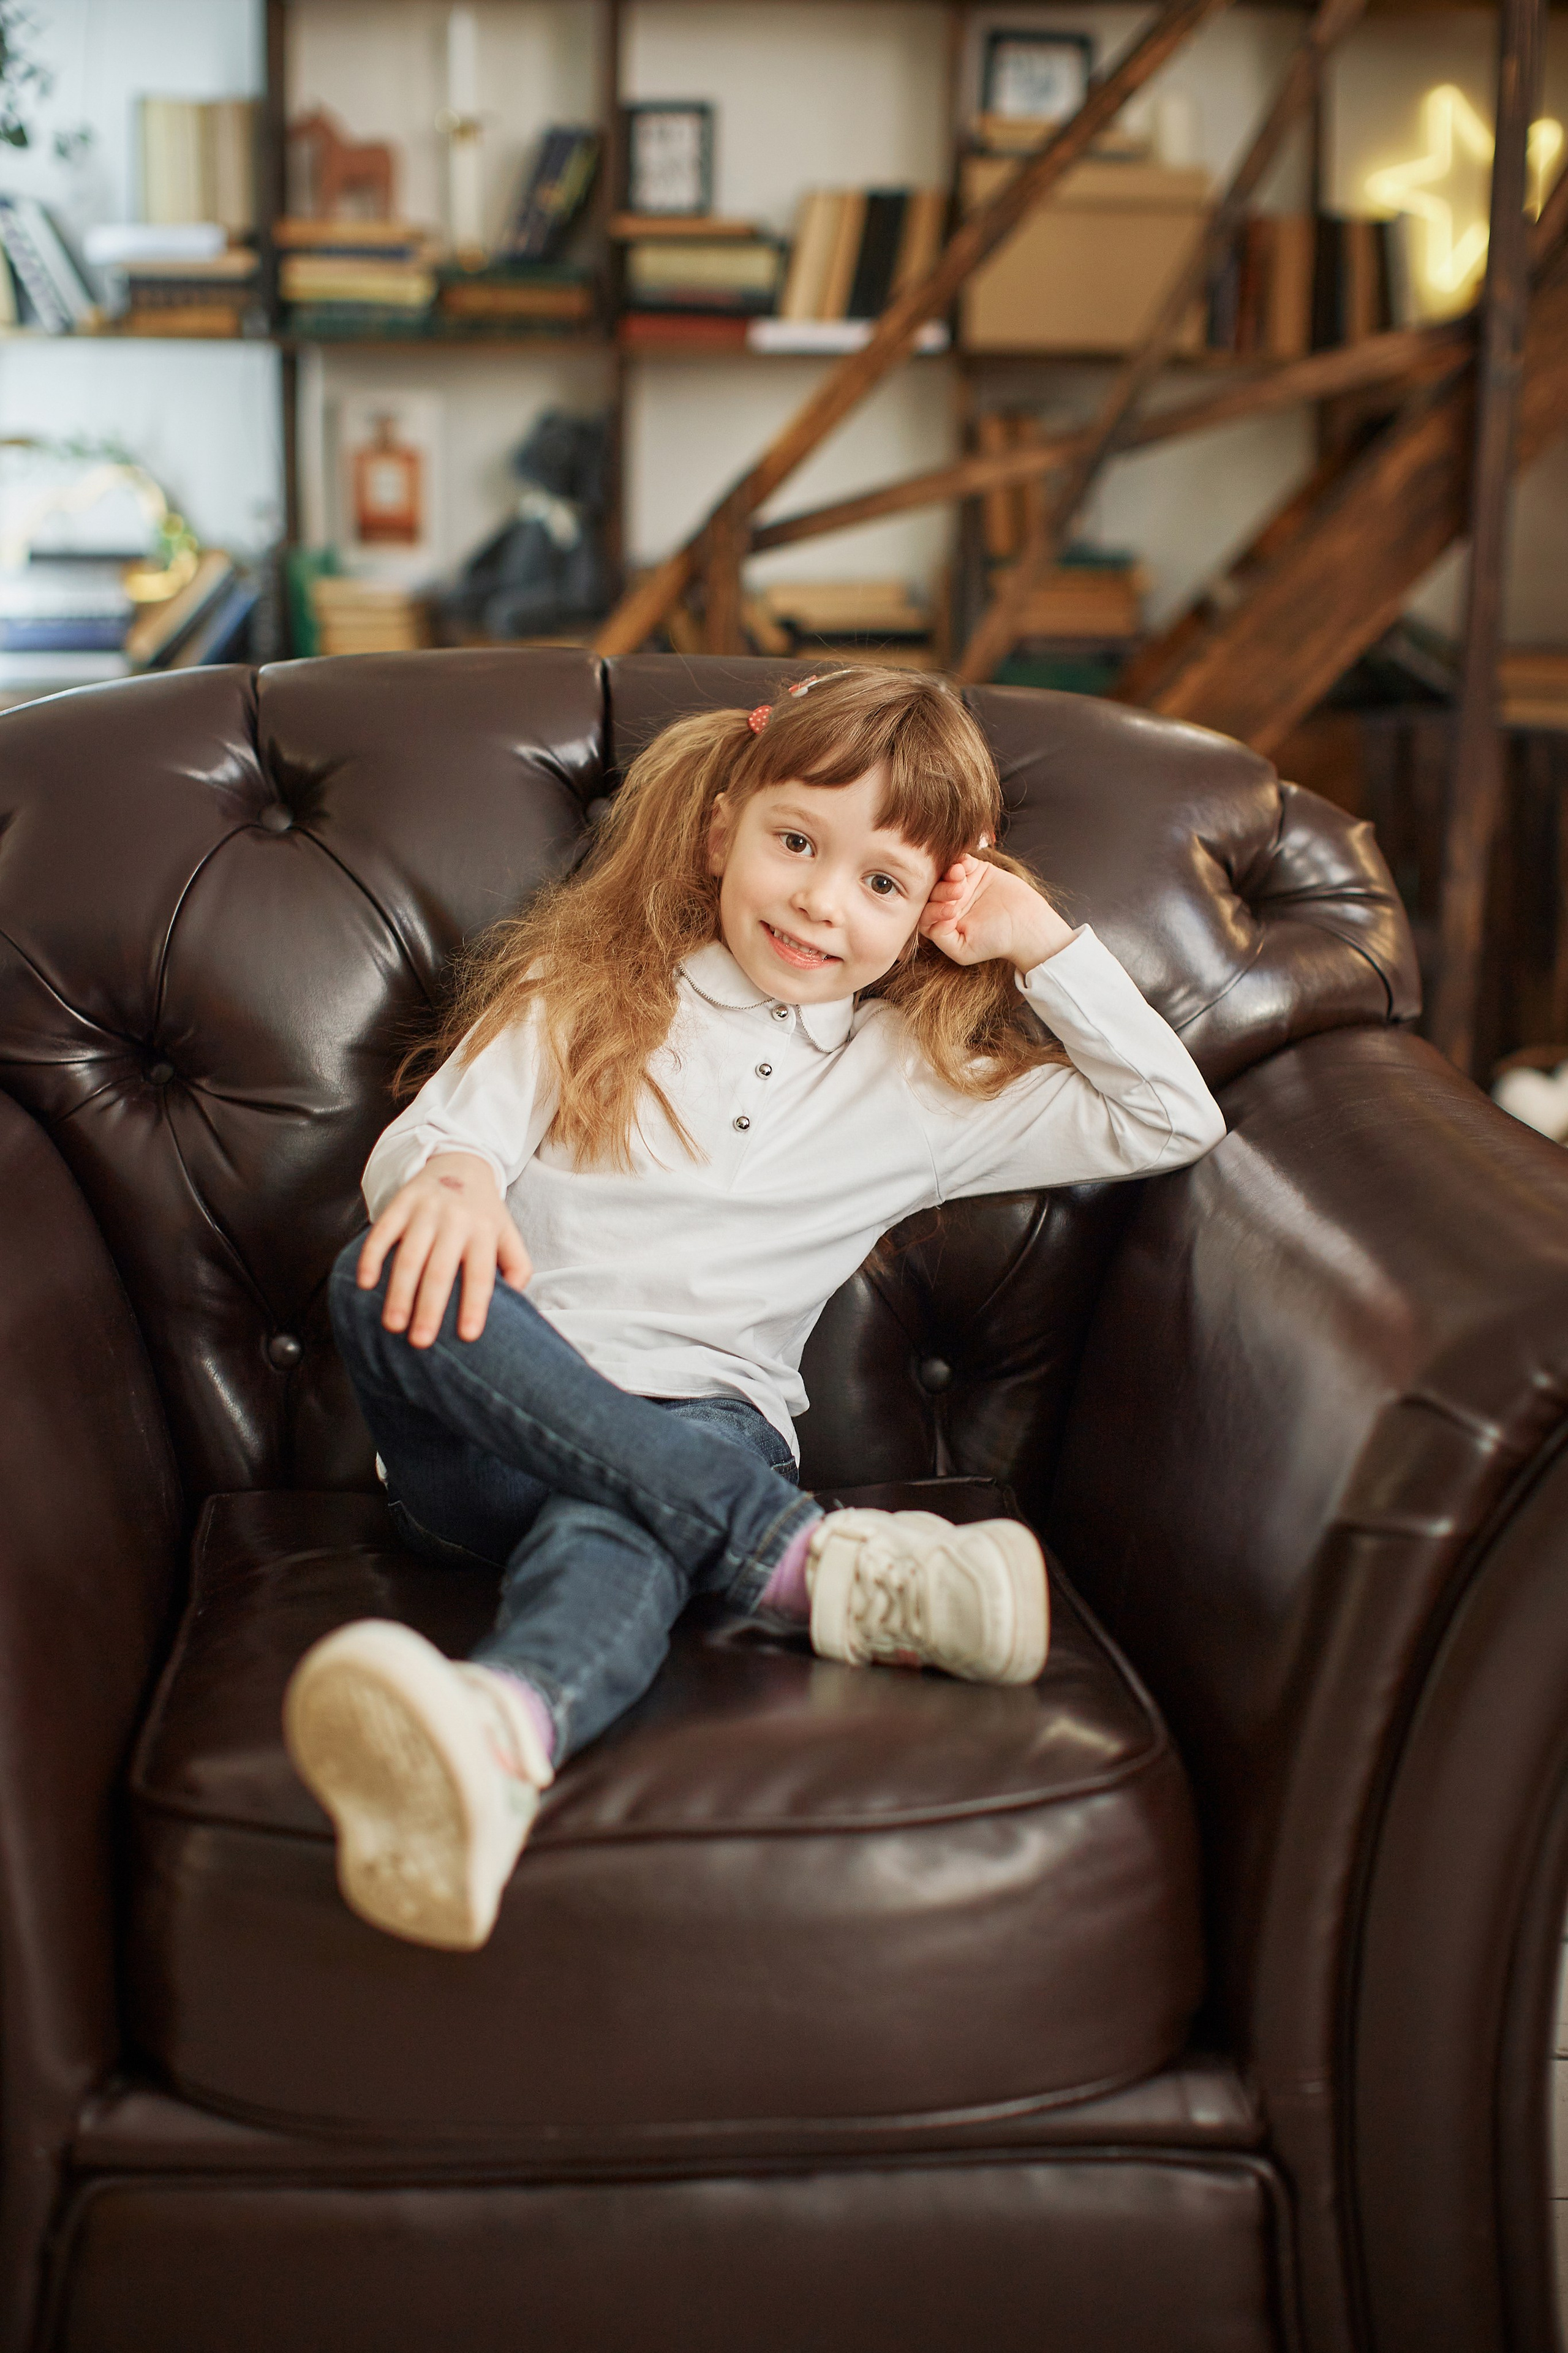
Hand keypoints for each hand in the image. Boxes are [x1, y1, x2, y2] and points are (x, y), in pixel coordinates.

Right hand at [357, 1152, 532, 1347]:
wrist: (461, 1163)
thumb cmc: (483, 1214)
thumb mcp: (508, 1234)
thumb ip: (517, 1267)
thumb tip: (516, 1305)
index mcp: (485, 1232)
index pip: (481, 1275)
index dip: (474, 1305)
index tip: (467, 1336)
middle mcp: (456, 1221)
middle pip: (440, 1270)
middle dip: (429, 1308)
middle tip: (421, 1342)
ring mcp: (426, 1210)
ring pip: (409, 1256)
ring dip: (399, 1292)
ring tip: (392, 1325)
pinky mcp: (401, 1202)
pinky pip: (382, 1231)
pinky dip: (371, 1257)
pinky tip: (365, 1283)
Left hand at [918, 853, 1075, 972]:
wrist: (1027, 926)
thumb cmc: (995, 942)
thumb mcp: (963, 950)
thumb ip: (941, 939)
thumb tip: (931, 921)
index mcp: (942, 923)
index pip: (925, 912)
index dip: (933, 910)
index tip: (952, 912)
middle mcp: (949, 903)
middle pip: (933, 891)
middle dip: (942, 890)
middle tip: (959, 893)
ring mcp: (962, 885)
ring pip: (945, 874)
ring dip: (949, 874)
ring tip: (961, 878)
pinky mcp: (976, 871)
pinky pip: (962, 860)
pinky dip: (961, 860)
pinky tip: (966, 866)